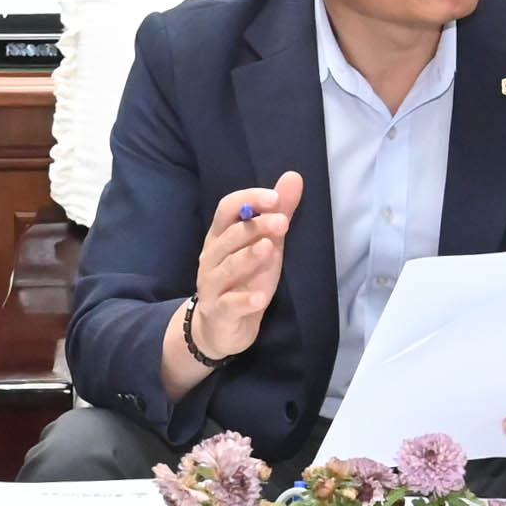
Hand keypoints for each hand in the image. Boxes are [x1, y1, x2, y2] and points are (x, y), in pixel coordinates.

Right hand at [188, 174, 304, 360]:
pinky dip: (245, 301)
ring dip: (248, 257)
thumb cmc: (245, 280)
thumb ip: (278, 213)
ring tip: (269, 249)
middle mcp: (211, 257)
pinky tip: (261, 298)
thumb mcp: (266, 245)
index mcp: (221, 236)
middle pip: (229, 236)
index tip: (275, 197)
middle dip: (255, 227)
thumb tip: (294, 177)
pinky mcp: (218, 312)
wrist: (222, 328)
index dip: (249, 199)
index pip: (227, 209)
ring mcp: (212, 285)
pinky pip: (230, 304)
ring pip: (227, 268)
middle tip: (282, 223)